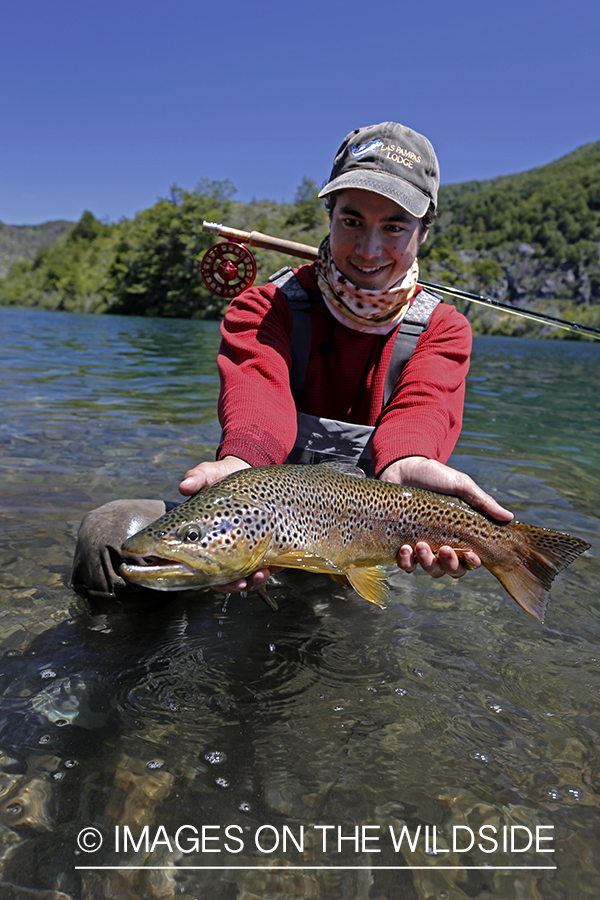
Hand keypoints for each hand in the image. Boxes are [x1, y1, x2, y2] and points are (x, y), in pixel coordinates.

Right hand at [179, 456, 280, 593]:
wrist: (249, 469)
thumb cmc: (222, 476)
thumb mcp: (209, 474)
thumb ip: (197, 478)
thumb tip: (185, 485)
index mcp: (201, 536)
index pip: (195, 564)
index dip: (202, 577)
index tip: (212, 578)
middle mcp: (218, 547)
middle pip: (220, 578)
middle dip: (231, 585)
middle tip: (241, 583)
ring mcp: (240, 548)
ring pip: (243, 576)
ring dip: (251, 581)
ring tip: (260, 575)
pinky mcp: (261, 546)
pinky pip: (264, 566)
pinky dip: (269, 571)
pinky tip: (273, 566)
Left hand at [379, 456, 512, 578]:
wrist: (402, 467)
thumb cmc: (434, 476)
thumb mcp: (460, 485)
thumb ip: (482, 501)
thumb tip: (509, 517)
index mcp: (460, 534)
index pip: (471, 559)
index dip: (472, 563)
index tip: (470, 554)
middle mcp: (443, 544)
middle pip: (452, 570)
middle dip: (449, 564)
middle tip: (444, 549)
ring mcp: (422, 546)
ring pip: (430, 569)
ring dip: (428, 563)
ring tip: (420, 545)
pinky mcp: (401, 545)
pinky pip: (406, 565)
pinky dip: (406, 562)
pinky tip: (405, 549)